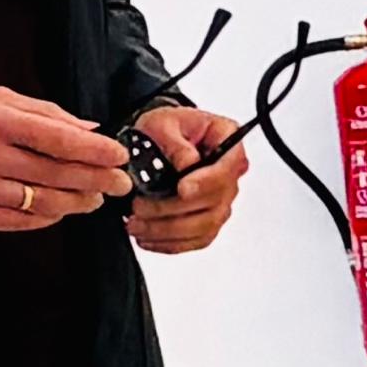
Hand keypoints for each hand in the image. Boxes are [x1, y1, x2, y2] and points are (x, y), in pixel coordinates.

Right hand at [0, 86, 130, 234]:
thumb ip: (43, 112)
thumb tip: (90, 128)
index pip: (58, 138)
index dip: (96, 150)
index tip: (120, 155)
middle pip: (58, 172)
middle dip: (99, 179)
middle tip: (122, 183)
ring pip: (45, 201)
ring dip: (79, 201)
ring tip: (97, 198)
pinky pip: (23, 221)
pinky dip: (50, 216)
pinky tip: (63, 208)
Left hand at [128, 103, 248, 252]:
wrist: (158, 141)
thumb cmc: (165, 127)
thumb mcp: (163, 122)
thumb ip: (175, 142)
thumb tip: (188, 163)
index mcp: (227, 140)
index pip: (227, 167)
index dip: (206, 182)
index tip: (182, 189)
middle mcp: (230, 174)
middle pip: (213, 202)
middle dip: (173, 210)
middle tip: (140, 207)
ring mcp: (221, 200)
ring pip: (204, 226)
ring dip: (168, 231)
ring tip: (136, 225)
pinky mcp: (207, 221)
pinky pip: (196, 240)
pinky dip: (171, 244)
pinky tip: (147, 238)